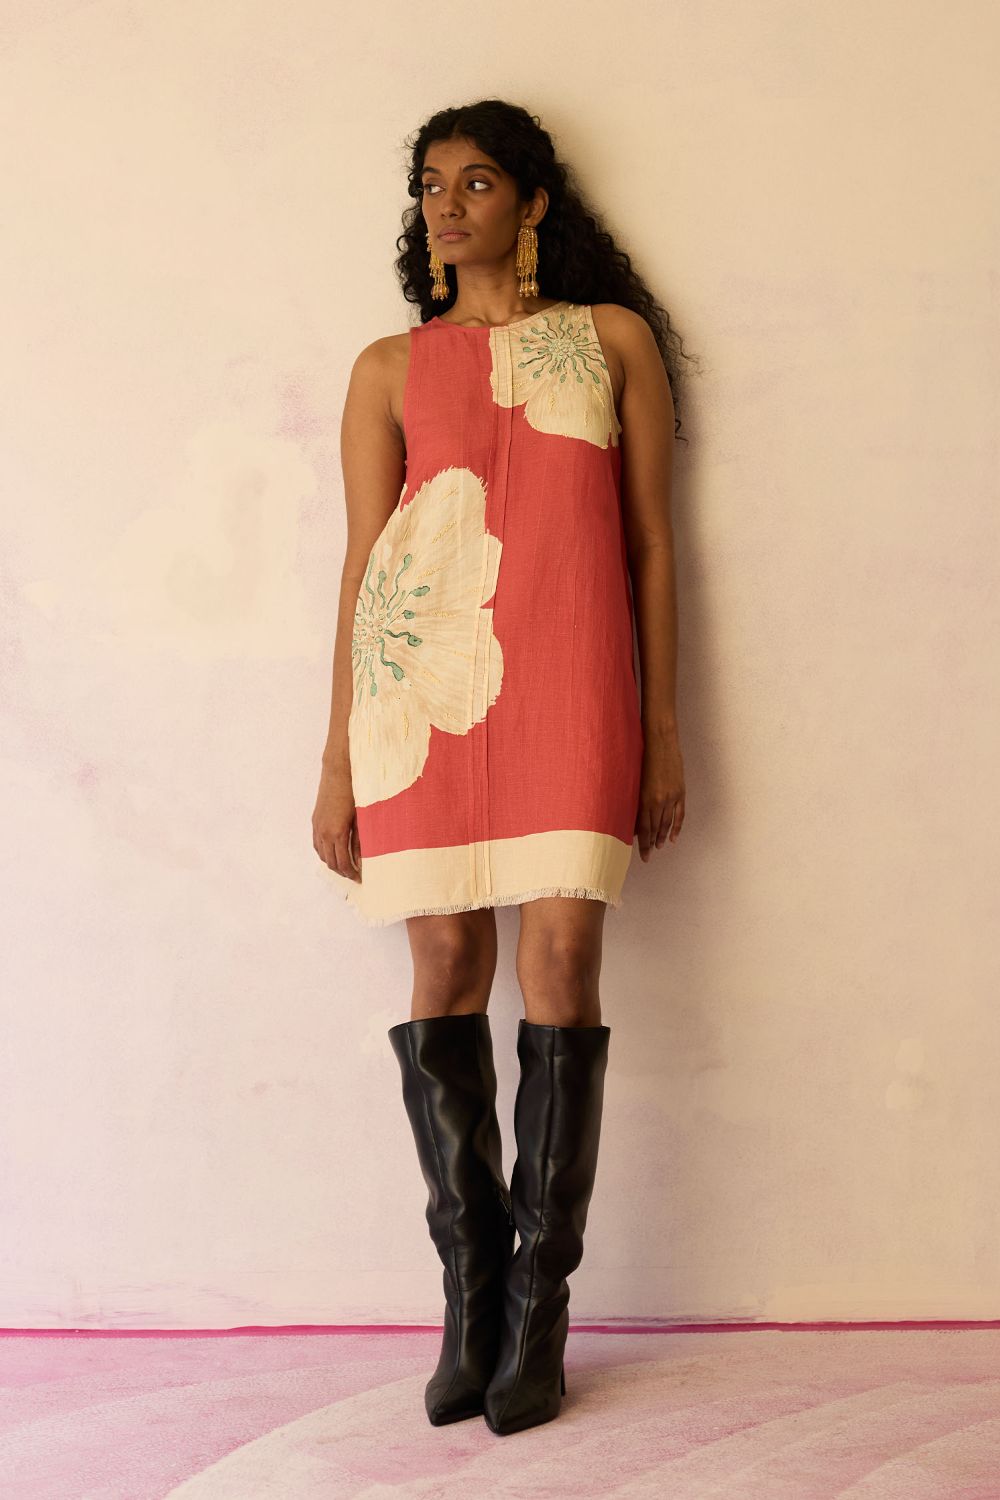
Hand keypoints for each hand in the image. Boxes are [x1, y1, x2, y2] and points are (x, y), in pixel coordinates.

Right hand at [312, 764, 361, 881]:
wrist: (339, 770)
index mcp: (336, 833)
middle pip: (330, 862)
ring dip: (332, 863)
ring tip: (346, 866)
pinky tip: (334, 852)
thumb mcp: (362, 818)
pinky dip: (324, 852)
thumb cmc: (355, 790)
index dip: (351, 873)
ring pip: (322, 854)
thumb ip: (360, 841)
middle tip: (355, 875)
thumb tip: (361, 859)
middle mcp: (323, 832)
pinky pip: (317, 844)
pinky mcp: (315, 820)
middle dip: (342, 871)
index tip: (360, 878)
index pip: (342, 862)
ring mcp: (317, 826)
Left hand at [635, 730, 684, 861]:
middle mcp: (658, 800)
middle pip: (655, 828)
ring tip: (658, 847)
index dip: (643, 844)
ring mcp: (671, 796)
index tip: (642, 856)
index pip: (643, 829)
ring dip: (662, 836)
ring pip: (667, 823)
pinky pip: (679, 814)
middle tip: (649, 855)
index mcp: (644, 798)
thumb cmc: (640, 756)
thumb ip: (632, 799)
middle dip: (651, 843)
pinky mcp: (680, 790)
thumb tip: (631, 817)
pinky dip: (677, 827)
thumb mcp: (632, 778)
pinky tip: (673, 837)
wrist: (659, 739)